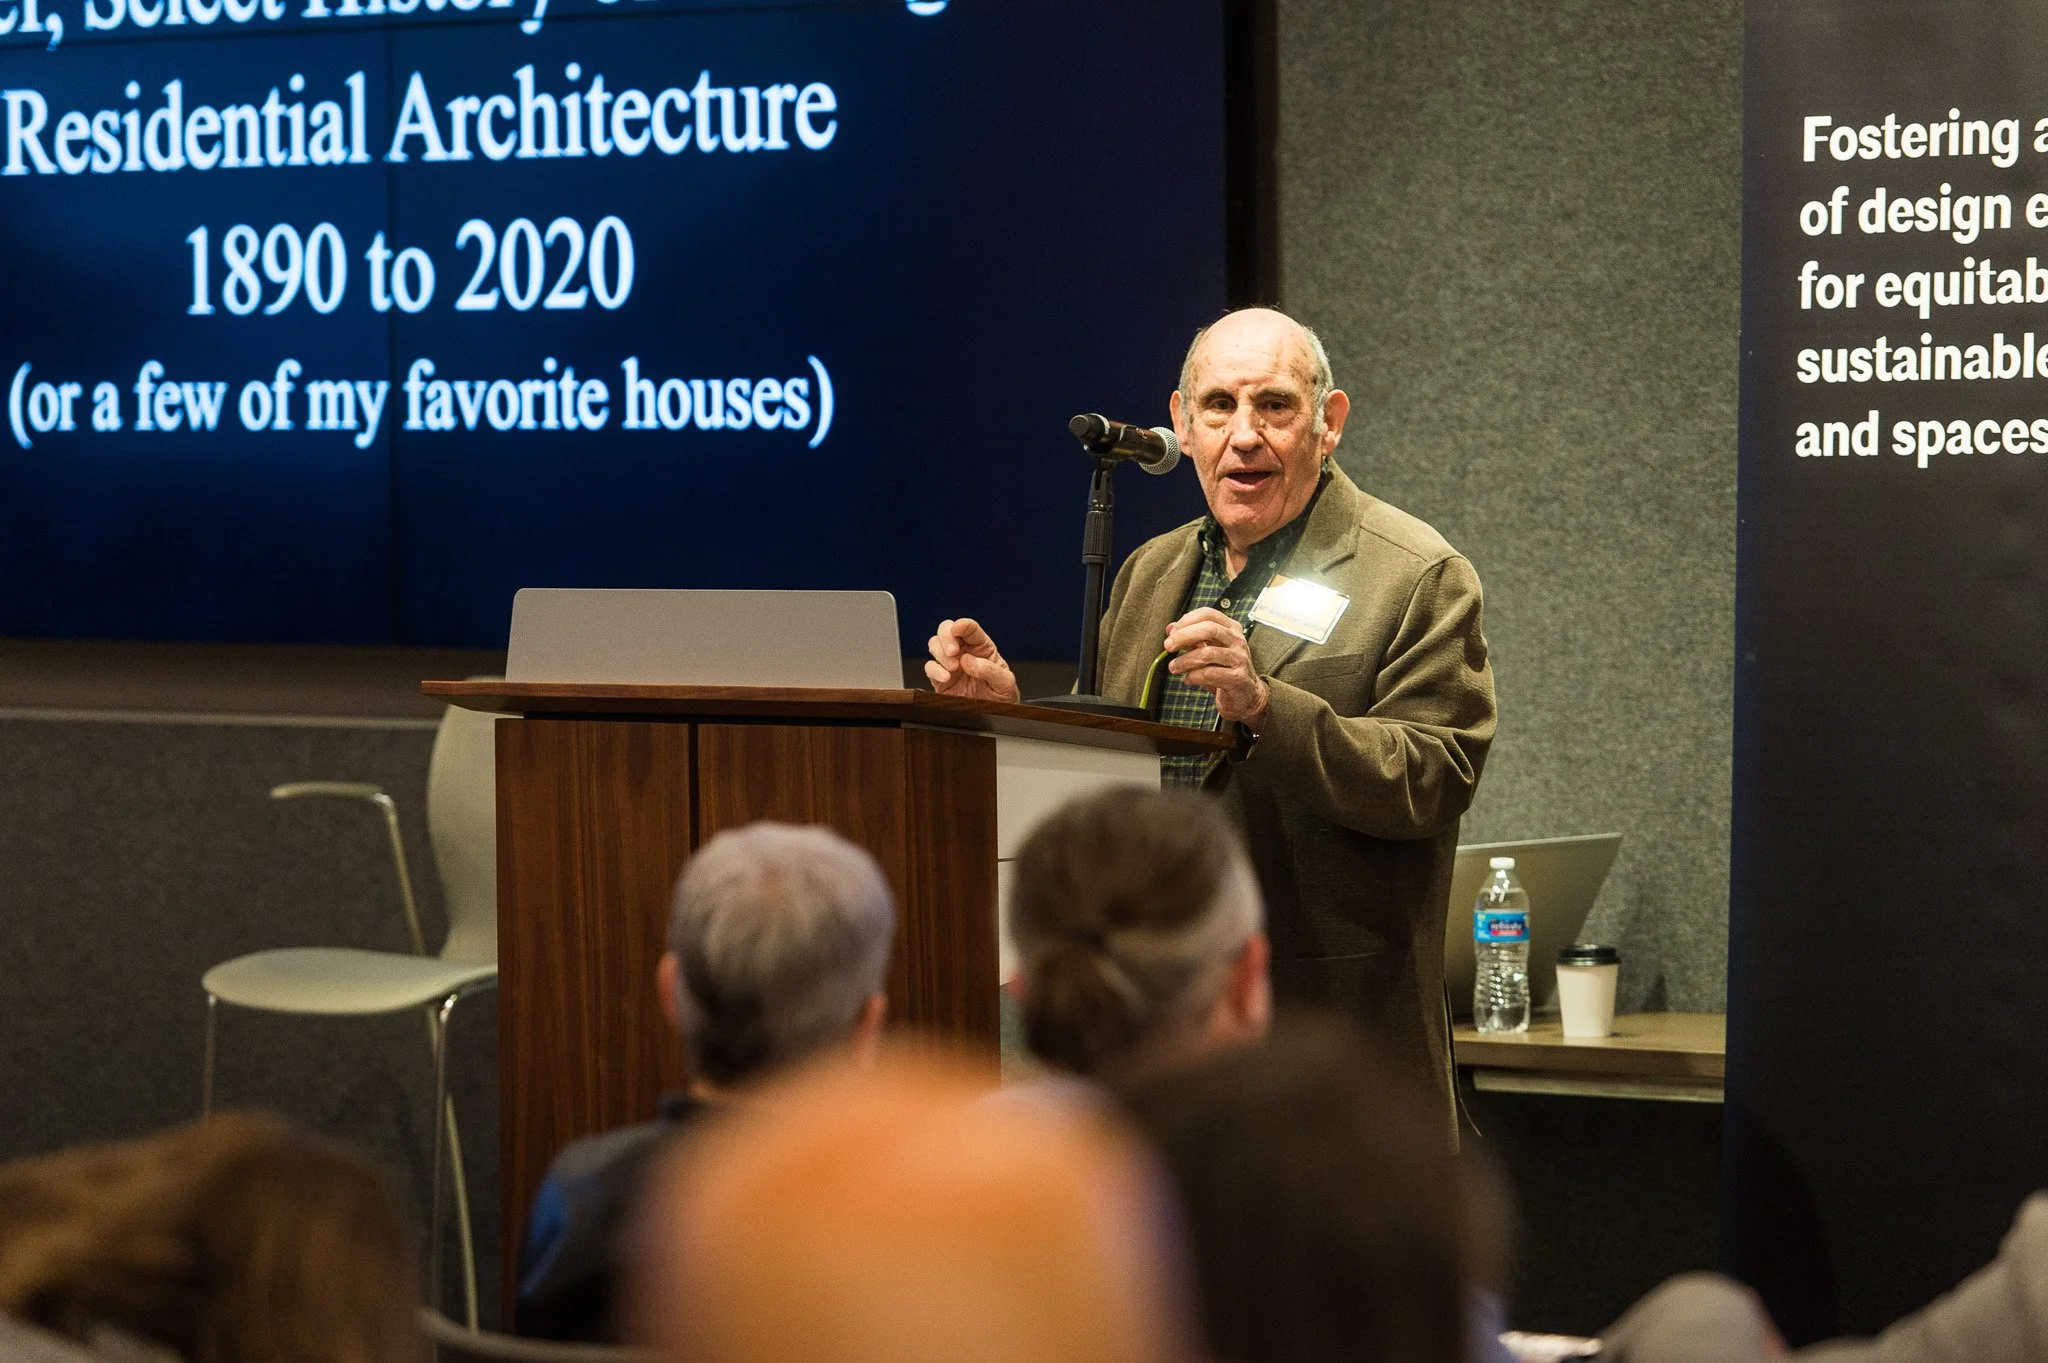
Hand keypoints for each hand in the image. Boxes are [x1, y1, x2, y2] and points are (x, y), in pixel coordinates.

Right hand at [924, 617, 1020, 702]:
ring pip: (934, 644)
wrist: (994, 717)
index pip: (970, 628)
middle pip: (946, 629)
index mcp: (981, 646)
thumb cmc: (1002, 696)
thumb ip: (990, 670)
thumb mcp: (1005, 683)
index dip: (962, 625)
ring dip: (940, 652)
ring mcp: (950, 664)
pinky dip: (934, 669)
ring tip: (953, 668)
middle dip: (946, 636)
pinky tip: (945, 677)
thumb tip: (968, 661)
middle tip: (953, 651)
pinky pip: (929, 667)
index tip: (957, 629)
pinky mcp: (939, 679)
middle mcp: (963, 651)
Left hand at [1164, 608, 1269, 726]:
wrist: (1247, 695)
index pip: (1208, 614)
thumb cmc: (1226, 670)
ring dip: (1184, 660)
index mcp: (1231, 629)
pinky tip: (1188, 679)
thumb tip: (1171, 629)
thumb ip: (1192, 638)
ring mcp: (1239, 659)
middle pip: (1208, 629)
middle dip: (1183, 636)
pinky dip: (1193, 676)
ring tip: (1174, 667)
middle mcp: (1237, 641)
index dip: (1187, 620)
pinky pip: (1209, 674)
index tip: (1172, 632)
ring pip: (1207, 653)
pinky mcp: (1237, 678)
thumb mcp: (1209, 650)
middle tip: (1168, 646)